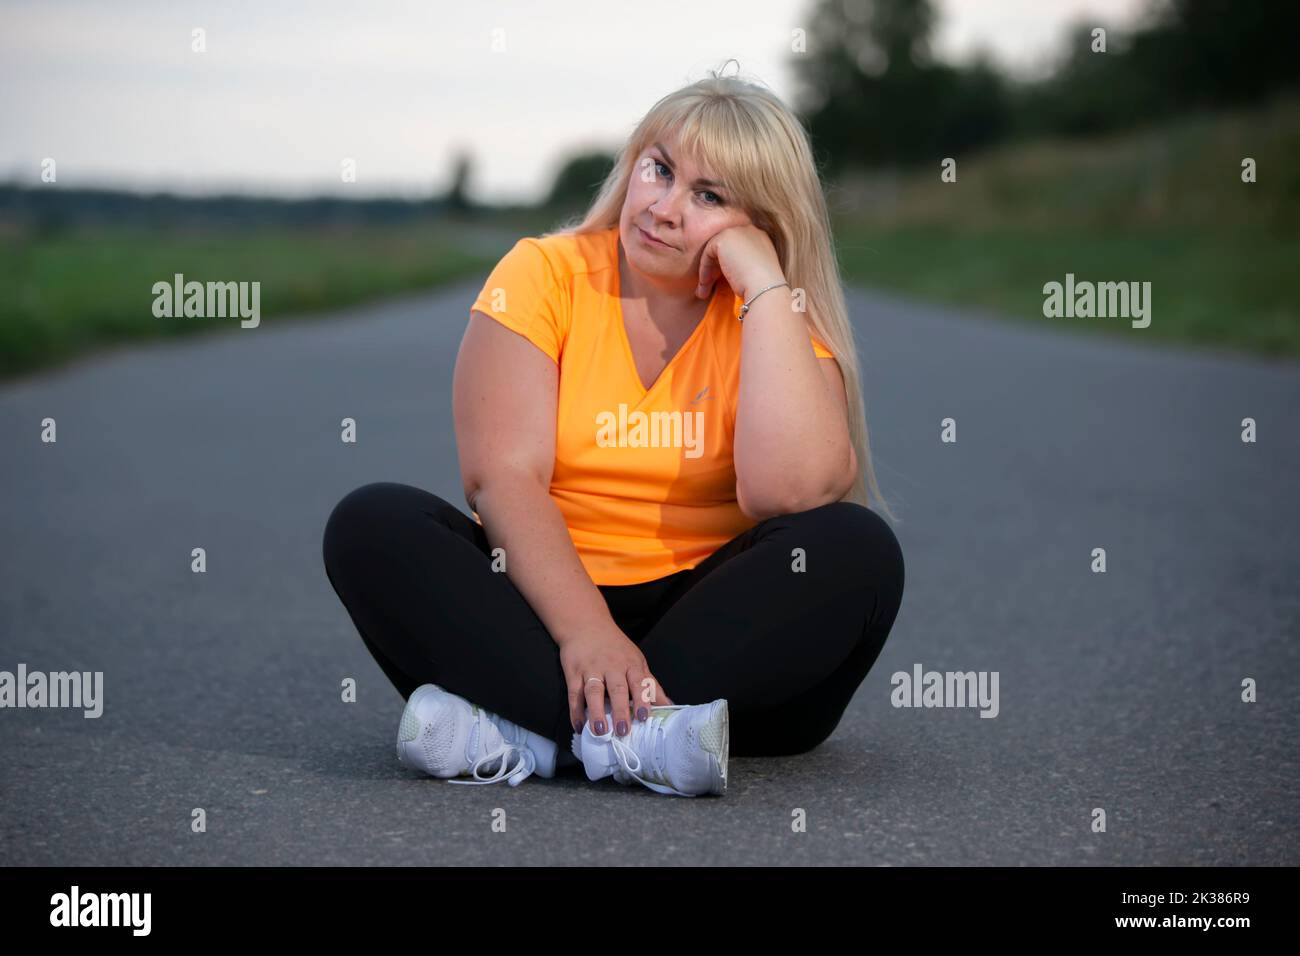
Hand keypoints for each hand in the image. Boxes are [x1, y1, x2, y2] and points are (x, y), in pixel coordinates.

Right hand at [559, 626, 673, 738]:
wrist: (585, 624)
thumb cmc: (615, 648)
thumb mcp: (637, 661)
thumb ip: (651, 685)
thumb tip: (669, 707)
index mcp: (631, 664)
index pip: (639, 682)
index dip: (641, 700)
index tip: (643, 717)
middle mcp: (612, 666)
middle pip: (617, 689)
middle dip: (620, 710)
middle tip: (623, 731)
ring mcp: (591, 669)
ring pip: (594, 692)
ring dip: (596, 712)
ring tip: (600, 731)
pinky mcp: (573, 672)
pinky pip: (574, 694)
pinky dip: (576, 711)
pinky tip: (579, 726)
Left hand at [695, 223, 786, 302]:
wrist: (765, 287)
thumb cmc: (762, 288)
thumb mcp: (755, 272)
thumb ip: (742, 265)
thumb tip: (728, 273)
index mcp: (760, 238)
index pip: (737, 248)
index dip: (726, 265)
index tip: (720, 283)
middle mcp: (749, 230)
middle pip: (724, 248)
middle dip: (714, 268)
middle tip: (707, 288)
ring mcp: (737, 231)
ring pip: (714, 251)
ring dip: (707, 271)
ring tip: (703, 292)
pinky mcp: (724, 238)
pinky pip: (708, 253)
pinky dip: (705, 269)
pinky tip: (705, 284)